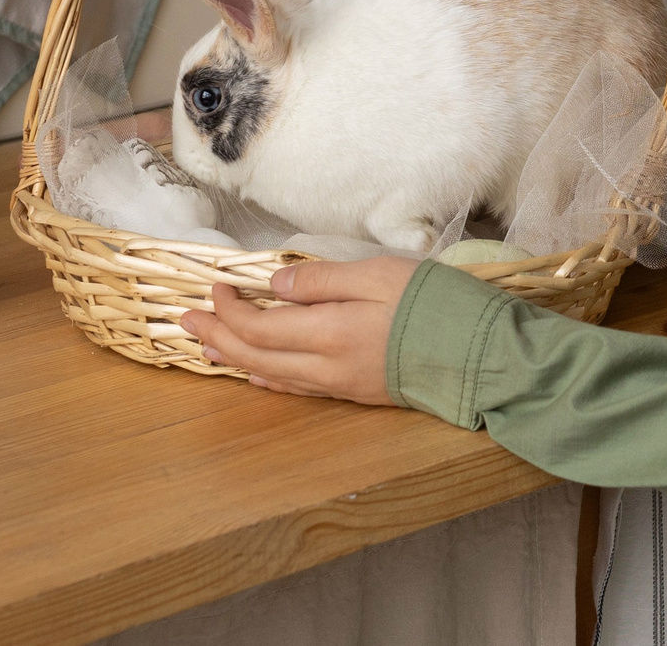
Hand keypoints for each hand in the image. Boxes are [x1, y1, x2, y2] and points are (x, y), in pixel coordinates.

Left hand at [178, 255, 417, 404]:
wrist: (479, 354)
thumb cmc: (435, 304)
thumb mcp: (380, 274)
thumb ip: (324, 280)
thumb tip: (274, 285)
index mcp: (328, 332)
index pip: (258, 325)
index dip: (229, 308)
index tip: (216, 285)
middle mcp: (326, 367)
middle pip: (255, 355)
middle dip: (218, 335)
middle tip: (187, 318)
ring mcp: (340, 385)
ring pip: (272, 375)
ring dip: (235, 359)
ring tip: (207, 345)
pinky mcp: (356, 393)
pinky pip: (297, 388)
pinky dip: (268, 378)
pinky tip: (258, 374)